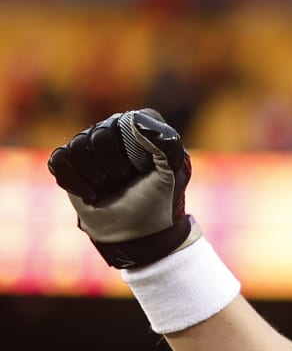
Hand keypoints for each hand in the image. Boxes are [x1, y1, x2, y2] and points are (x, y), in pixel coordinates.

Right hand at [48, 109, 193, 268]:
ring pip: (76, 147)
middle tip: (123, 182)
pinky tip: (91, 194)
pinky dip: (74, 182)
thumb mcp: (172, 176)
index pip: (129, 122)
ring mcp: (89, 144)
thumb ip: (166, 146)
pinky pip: (60, 160)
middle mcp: (115, 129)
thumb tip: (135, 120)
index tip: (143, 170)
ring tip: (108, 189)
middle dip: (112, 168)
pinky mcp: (69, 161)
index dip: (132, 152)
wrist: (134, 231)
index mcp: (144, 127)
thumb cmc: (158, 202)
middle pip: (98, 135)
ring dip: (94, 176)